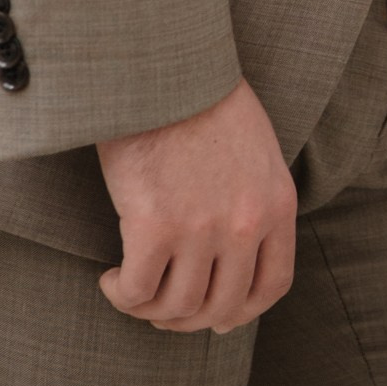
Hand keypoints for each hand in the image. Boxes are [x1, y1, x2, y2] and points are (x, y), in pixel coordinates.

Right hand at [96, 77, 297, 335]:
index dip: (241, 312)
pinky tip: (110, 280)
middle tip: (162, 310)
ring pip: (177, 307)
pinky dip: (122, 295)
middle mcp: (245, 224)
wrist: (162, 66)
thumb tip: (234, 248)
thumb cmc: (200, 96)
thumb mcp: (255, 147)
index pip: (272, 285)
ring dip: (150, 311)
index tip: (216, 317)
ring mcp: (202, 228)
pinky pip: (138, 291)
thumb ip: (253, 196)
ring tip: (130, 290)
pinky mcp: (153, 225)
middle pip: (222, 307)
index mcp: (276, 203)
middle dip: (189, 320)